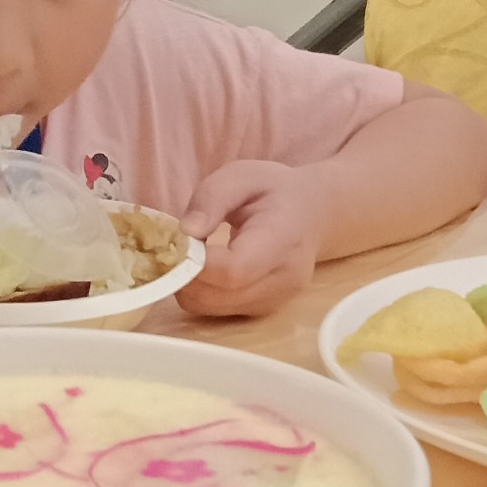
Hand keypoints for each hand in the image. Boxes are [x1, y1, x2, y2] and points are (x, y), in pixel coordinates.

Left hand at [177, 160, 328, 316]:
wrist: (311, 215)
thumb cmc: (274, 191)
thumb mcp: (241, 176)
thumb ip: (211, 198)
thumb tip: (186, 231)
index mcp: (282, 240)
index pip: (234, 270)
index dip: (197, 262)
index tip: (178, 240)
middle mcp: (283, 279)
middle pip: (220, 295)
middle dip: (185, 273)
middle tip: (175, 245)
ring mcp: (275, 300)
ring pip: (213, 308)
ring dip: (188, 285)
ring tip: (188, 254)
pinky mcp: (263, 310)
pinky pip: (218, 311)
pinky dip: (199, 292)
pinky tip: (201, 268)